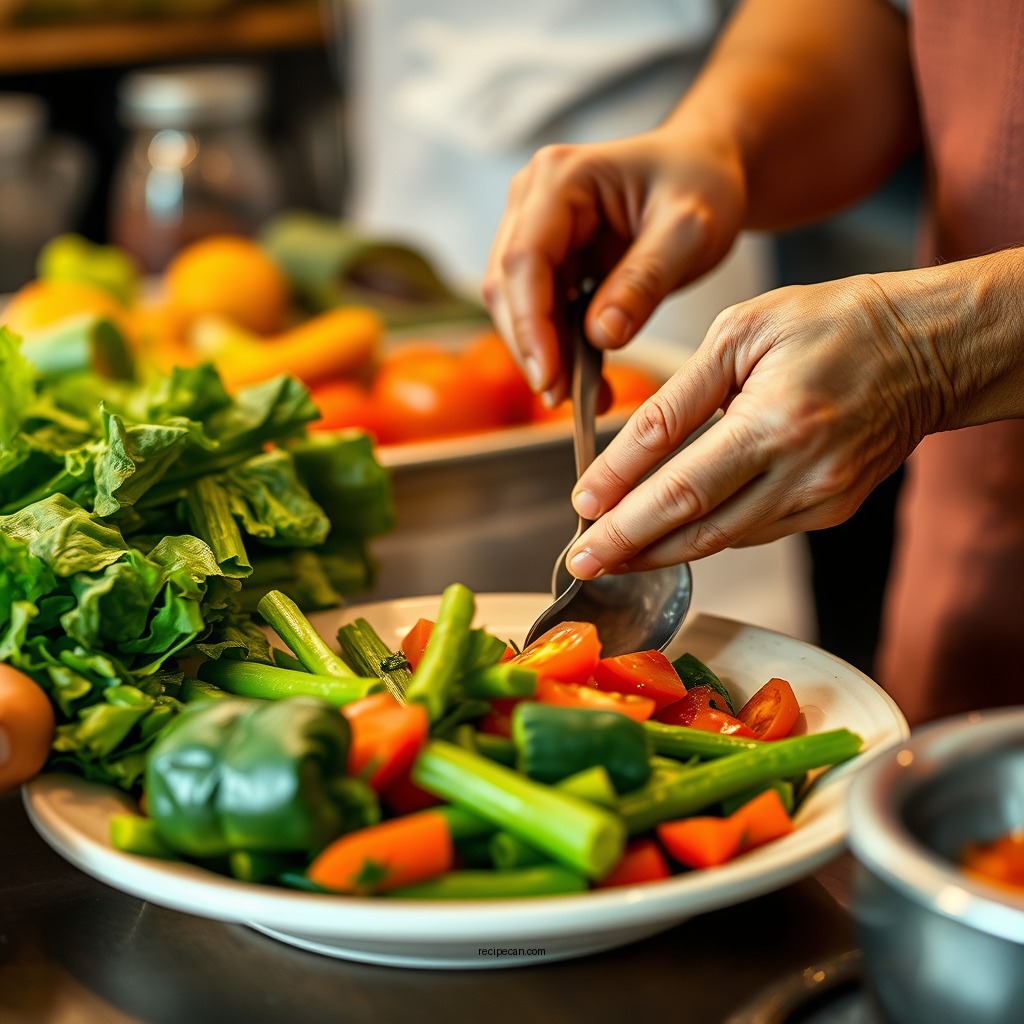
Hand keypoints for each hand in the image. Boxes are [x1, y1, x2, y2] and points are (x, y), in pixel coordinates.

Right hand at [482, 126, 745, 405]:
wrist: (704, 170)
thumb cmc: (701, 184)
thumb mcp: (690, 230)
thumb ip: (646, 281)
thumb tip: (602, 336)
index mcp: (560, 177)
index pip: (525, 260)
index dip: (531, 326)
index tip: (551, 379)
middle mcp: (532, 200)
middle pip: (507, 287)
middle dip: (533, 349)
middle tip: (566, 400)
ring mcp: (532, 229)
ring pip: (515, 306)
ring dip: (543, 355)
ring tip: (586, 397)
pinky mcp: (545, 259)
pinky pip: (537, 312)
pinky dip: (558, 349)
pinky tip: (588, 378)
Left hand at [564, 273, 945, 577]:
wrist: (931, 348)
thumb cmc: (834, 323)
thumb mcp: (742, 333)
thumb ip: (680, 396)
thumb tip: (623, 450)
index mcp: (775, 421)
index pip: (676, 477)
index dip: (621, 499)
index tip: (581, 513)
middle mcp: (801, 473)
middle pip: (694, 525)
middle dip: (628, 548)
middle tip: (581, 562)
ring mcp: (820, 499)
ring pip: (721, 540)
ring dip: (661, 551)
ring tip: (613, 555)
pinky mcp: (831, 511)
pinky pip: (752, 533)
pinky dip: (706, 535)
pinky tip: (671, 535)